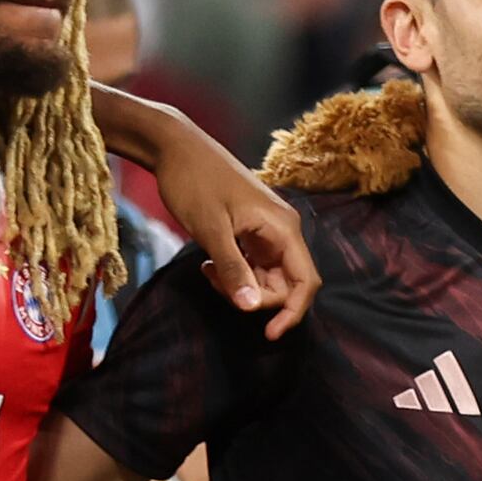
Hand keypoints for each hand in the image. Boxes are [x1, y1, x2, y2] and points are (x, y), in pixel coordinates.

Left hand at [94, 85, 320, 335]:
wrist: (175, 147)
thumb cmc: (194, 182)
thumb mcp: (211, 231)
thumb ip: (235, 270)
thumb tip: (252, 308)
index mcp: (283, 228)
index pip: (306, 281)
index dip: (292, 311)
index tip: (268, 334)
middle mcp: (283, 229)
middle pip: (288, 282)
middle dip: (257, 296)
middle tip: (218, 286)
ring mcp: (269, 229)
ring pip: (269, 275)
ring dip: (243, 284)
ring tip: (209, 272)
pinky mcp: (253, 229)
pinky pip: (255, 263)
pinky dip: (237, 272)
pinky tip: (211, 264)